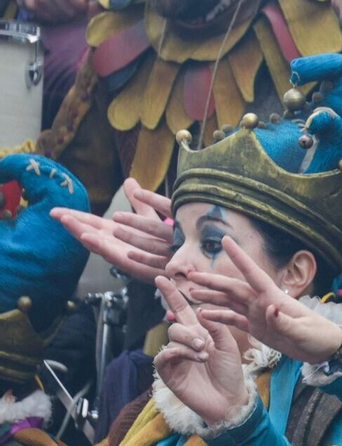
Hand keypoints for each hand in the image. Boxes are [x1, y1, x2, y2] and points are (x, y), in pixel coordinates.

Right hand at [52, 178, 174, 283]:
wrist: (181, 261)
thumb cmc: (165, 241)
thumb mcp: (149, 217)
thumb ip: (138, 201)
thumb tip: (128, 180)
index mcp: (117, 233)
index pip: (92, 223)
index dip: (75, 217)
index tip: (56, 210)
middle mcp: (117, 245)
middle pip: (90, 234)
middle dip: (73, 225)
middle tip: (56, 214)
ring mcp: (123, 256)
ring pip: (99, 246)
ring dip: (84, 235)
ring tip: (69, 224)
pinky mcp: (135, 265)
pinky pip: (117, 256)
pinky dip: (103, 248)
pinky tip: (91, 239)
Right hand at [152, 275, 252, 425]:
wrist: (229, 398)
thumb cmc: (230, 372)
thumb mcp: (227, 344)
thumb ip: (215, 326)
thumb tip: (200, 311)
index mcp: (199, 331)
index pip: (182, 309)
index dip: (172, 294)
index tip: (163, 277)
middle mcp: (185, 342)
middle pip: (176, 323)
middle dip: (189, 330)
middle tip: (204, 344)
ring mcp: (175, 357)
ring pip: (172, 337)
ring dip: (189, 343)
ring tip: (204, 354)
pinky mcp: (169, 372)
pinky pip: (164, 355)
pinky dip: (178, 354)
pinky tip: (193, 358)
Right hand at [182, 237, 341, 363]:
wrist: (325, 349)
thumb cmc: (318, 337)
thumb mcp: (303, 331)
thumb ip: (284, 321)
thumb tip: (269, 308)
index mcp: (275, 298)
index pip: (254, 274)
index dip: (240, 258)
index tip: (226, 240)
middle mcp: (263, 302)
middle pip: (233, 288)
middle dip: (212, 281)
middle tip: (189, 275)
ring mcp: (259, 314)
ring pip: (230, 301)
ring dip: (211, 296)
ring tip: (190, 291)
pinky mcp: (258, 328)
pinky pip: (234, 319)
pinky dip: (219, 316)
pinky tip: (203, 314)